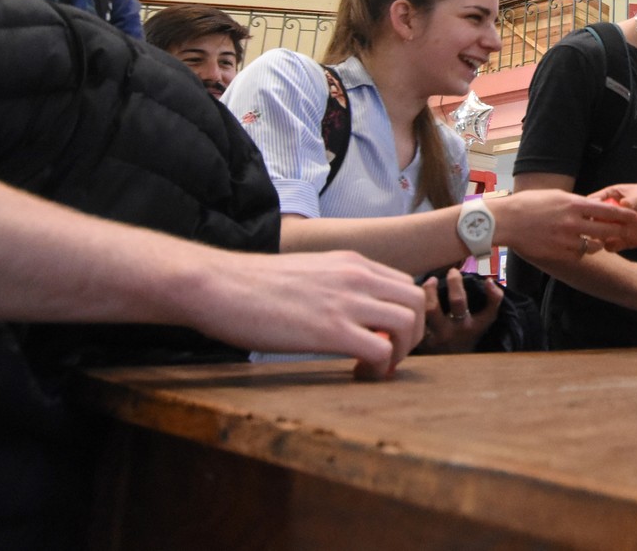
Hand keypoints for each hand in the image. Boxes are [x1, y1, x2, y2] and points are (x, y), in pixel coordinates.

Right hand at [184, 249, 424, 378]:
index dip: (404, 314)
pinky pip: (381, 349)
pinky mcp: (330, 329)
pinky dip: (381, 367)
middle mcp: (356, 276)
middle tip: (391, 355)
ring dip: (402, 351)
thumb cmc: (252, 285)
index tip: (387, 336)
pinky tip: (361, 374)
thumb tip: (348, 312)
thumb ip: (336, 286)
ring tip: (378, 367)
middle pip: (417, 301)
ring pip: (408, 323)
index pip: (404, 284)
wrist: (218, 285)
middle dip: (414, 333)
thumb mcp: (309, 273)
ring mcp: (346, 301)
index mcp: (351, 262)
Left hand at [417, 274, 502, 353]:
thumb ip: (491, 302)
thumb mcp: (481, 324)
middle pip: (458, 301)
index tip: (487, 281)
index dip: (492, 293)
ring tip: (431, 282)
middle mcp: (458, 331)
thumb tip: (489, 281)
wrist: (447, 368)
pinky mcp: (421, 340)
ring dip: (430, 290)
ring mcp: (438, 337)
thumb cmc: (465, 338)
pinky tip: (417, 297)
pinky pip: (416, 318)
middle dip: (455, 282)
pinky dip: (416, 304)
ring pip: (431, 309)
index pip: (490, 309)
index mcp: (475, 328)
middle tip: (452, 272)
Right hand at [490, 190, 636, 261]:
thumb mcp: (555, 196)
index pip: (607, 210)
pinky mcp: (558, 253)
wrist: (506, 221)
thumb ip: (574, 202)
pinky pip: (577, 255)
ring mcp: (566, 239)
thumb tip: (590, 205)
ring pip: (593, 246)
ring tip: (597, 241)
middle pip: (605, 230)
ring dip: (598, 244)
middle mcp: (573, 222)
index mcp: (573, 204)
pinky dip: (580, 253)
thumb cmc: (528, 204)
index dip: (624, 214)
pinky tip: (576, 248)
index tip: (636, 216)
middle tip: (624, 232)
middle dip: (617, 231)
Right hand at [590, 180, 636, 249]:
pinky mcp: (626, 240)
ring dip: (598, 238)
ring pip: (599, 235)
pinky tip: (614, 244)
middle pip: (593, 221)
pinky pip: (612, 246)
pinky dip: (609, 247)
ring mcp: (617, 227)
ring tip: (603, 238)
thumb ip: (635, 200)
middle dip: (591, 226)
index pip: (593, 201)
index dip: (588, 207)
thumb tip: (623, 204)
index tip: (587, 213)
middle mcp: (610, 213)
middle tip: (596, 229)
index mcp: (611, 196)